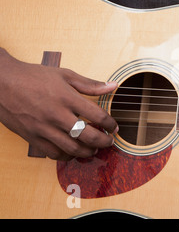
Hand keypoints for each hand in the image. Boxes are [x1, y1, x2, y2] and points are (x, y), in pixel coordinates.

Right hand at [0, 50, 117, 159]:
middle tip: (109, 142)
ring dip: (87, 152)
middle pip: (88, 136)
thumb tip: (113, 86)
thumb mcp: (65, 75)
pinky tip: (72, 152)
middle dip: (104, 142)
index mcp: (67, 97)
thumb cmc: (33, 76)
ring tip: (94, 149)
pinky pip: (53, 153)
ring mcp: (43, 128)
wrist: (1, 81)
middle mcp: (57, 114)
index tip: (114, 127)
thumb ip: (90, 84)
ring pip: (72, 148)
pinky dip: (66, 156)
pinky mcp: (32, 137)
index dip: (110, 124)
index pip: (97, 115)